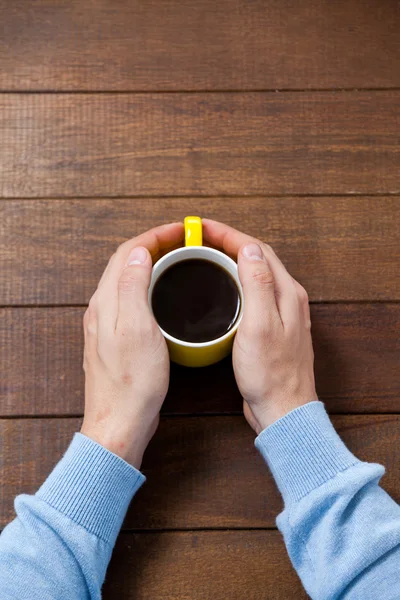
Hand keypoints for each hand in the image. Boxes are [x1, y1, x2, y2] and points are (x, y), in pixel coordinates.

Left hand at [81, 222, 183, 467]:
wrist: (120, 421)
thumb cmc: (132, 381)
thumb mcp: (137, 328)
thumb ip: (134, 287)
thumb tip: (139, 253)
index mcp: (107, 301)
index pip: (128, 253)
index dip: (155, 235)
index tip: (181, 230)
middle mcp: (103, 309)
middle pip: (126, 263)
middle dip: (154, 244)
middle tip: (183, 241)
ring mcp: (108, 324)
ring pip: (128, 280)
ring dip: (151, 263)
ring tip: (177, 259)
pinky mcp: (117, 339)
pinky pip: (131, 299)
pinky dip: (148, 285)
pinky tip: (164, 294)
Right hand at [203, 219, 316, 433]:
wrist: (283, 409)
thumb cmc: (271, 374)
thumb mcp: (260, 326)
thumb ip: (257, 284)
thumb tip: (248, 248)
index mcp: (286, 293)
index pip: (256, 250)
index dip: (228, 234)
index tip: (201, 228)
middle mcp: (288, 298)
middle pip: (257, 257)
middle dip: (229, 241)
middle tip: (200, 237)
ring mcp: (281, 312)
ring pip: (256, 273)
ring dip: (233, 258)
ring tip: (207, 254)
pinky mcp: (272, 327)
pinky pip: (254, 292)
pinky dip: (236, 280)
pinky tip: (222, 287)